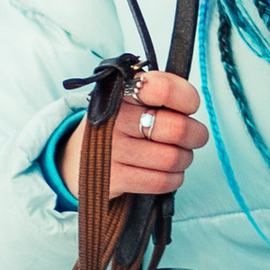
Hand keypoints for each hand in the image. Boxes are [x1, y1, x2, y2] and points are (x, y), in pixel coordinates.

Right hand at [61, 69, 206, 204]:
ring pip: (172, 158)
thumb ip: (159, 93)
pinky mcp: (113, 178)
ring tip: (178, 156)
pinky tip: (168, 172)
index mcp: (122, 91)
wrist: (74, 160)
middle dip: (195, 135)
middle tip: (195, 137)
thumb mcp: (130, 100)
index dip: (186, 99)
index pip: (163, 88)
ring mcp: (112, 149)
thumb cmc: (116, 126)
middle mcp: (114, 118)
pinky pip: (160, 181)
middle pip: (177, 128)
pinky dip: (173, 179)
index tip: (189, 107)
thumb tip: (191, 103)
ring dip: (184, 159)